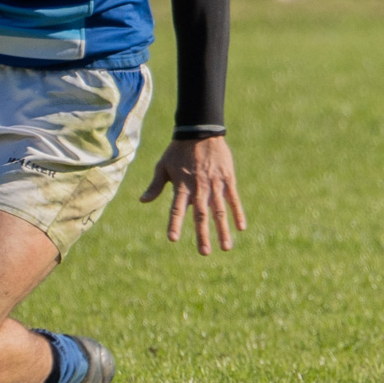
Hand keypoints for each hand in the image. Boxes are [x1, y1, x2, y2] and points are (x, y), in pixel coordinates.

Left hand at [139, 136, 246, 255]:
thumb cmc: (178, 150)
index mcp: (181, 186)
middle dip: (202, 234)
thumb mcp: (163, 166)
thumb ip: (155, 185)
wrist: (199, 130)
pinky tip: (241, 227)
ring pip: (219, 210)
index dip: (174, 223)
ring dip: (223, 229)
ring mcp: (214, 184)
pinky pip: (233, 198)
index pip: (176, 209)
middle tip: (204, 253)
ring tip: (226, 247)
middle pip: (200, 215)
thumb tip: (142, 201)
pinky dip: (237, 212)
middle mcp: (198, 188)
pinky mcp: (227, 178)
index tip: (172, 238)